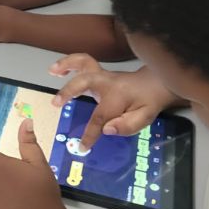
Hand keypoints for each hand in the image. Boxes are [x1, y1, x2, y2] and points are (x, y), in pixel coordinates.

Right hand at [49, 54, 181, 150]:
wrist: (156, 83)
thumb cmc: (148, 102)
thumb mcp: (145, 118)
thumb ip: (127, 126)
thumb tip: (107, 129)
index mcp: (118, 97)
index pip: (100, 118)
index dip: (90, 134)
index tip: (82, 146)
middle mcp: (108, 82)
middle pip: (86, 81)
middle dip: (70, 91)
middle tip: (56, 103)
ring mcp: (103, 75)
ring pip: (84, 63)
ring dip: (66, 65)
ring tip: (52, 71)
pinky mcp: (99, 72)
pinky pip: (83, 62)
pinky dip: (69, 62)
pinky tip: (56, 69)